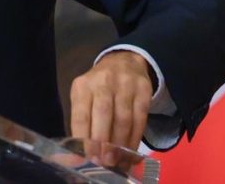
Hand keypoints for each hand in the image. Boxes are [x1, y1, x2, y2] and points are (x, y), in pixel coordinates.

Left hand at [69, 50, 152, 165]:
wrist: (124, 62)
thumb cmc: (98, 86)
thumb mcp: (84, 95)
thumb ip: (82, 120)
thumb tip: (81, 152)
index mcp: (83, 85)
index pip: (81, 114)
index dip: (84, 137)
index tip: (86, 157)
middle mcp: (103, 82)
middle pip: (103, 114)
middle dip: (103, 142)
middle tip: (103, 162)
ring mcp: (125, 85)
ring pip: (123, 119)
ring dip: (120, 144)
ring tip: (117, 161)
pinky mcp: (143, 90)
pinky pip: (140, 118)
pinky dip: (135, 138)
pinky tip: (131, 152)